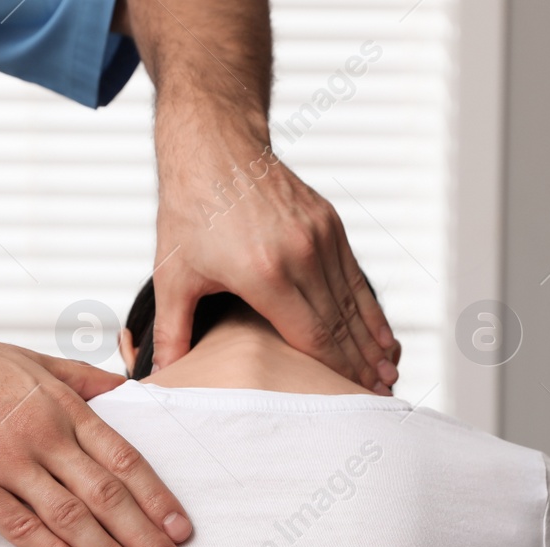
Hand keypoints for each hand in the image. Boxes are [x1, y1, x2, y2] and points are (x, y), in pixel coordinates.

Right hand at [0, 310, 192, 546]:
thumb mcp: (33, 360)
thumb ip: (84, 379)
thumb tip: (130, 389)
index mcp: (64, 406)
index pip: (125, 460)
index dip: (158, 498)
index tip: (182, 530)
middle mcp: (42, 435)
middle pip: (107, 495)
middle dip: (145, 536)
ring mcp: (7, 463)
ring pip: (71, 517)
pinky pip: (21, 528)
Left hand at [151, 125, 399, 390]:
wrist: (214, 145)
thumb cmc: (190, 209)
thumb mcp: (172, 276)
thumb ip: (172, 332)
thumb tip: (161, 377)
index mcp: (264, 274)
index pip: (311, 338)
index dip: (334, 374)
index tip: (350, 399)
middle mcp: (300, 254)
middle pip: (340, 325)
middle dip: (361, 365)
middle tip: (380, 398)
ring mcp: (320, 236)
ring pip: (354, 302)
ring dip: (372, 341)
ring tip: (388, 373)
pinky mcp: (329, 222)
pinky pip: (354, 276)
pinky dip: (369, 308)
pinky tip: (381, 334)